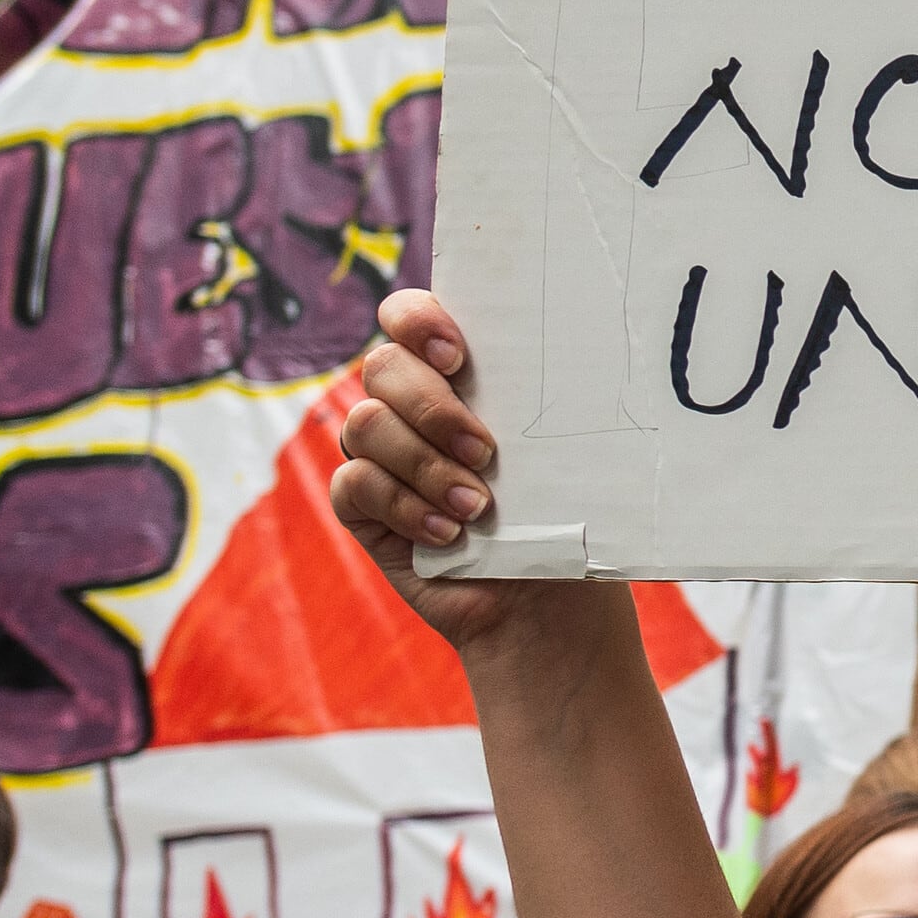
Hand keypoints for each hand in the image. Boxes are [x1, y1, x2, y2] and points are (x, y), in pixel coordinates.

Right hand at [329, 291, 596, 657]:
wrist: (548, 601)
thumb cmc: (562, 517)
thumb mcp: (560, 453)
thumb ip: (538, 401)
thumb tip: (558, 363)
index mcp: (456, 375)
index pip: (407, 315)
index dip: (417, 320)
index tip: (458, 357)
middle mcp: (409, 406)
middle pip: (383, 367)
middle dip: (433, 408)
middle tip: (486, 452)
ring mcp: (381, 455)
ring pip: (365, 424)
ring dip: (424, 465)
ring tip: (477, 506)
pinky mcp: (362, 507)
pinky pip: (354, 484)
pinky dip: (403, 507)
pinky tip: (448, 535)